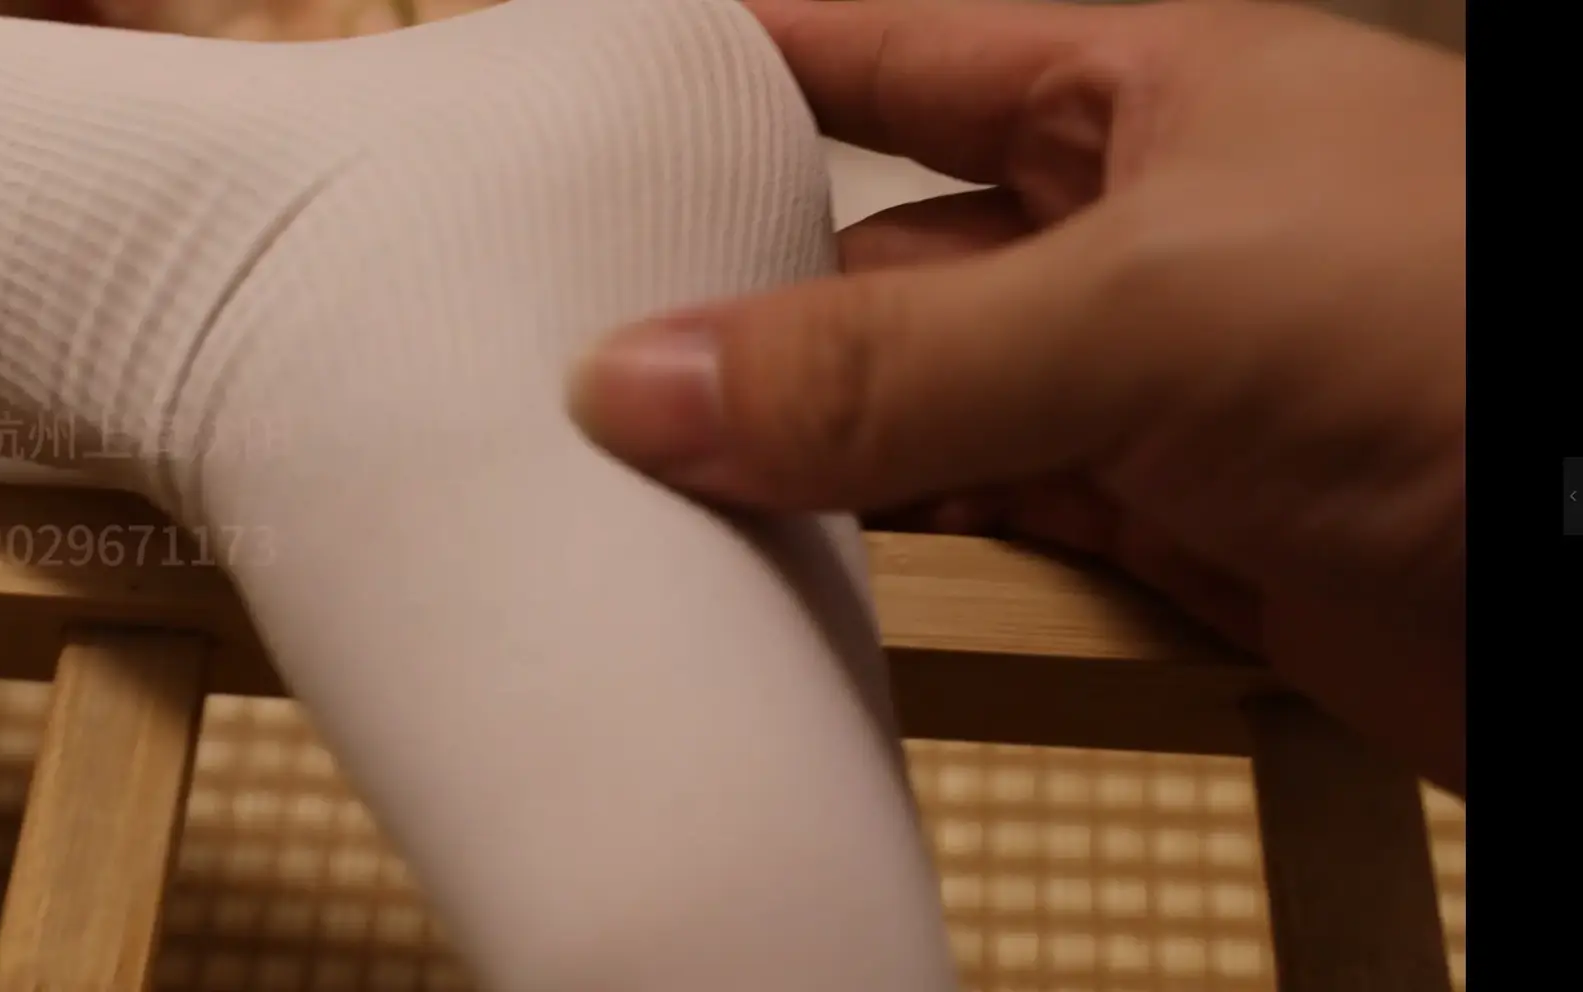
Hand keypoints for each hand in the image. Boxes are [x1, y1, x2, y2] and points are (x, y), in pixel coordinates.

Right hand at [567, 0, 1464, 795]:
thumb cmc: (1472, 337)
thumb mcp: (1158, 308)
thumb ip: (896, 364)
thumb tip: (650, 384)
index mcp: (1140, 93)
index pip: (893, 46)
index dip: (749, 59)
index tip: (602, 100)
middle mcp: (1131, 230)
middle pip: (881, 253)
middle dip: (745, 300)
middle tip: (583, 352)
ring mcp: (1146, 389)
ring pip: (919, 407)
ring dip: (808, 449)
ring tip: (654, 480)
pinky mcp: (1170, 531)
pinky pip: (985, 527)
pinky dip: (895, 553)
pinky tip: (800, 569)